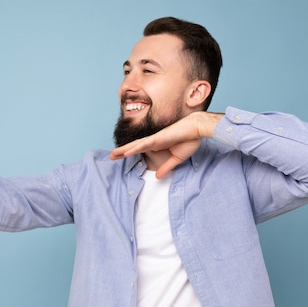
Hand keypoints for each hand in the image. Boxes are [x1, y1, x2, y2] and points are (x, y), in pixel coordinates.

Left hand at [109, 111, 223, 178]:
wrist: (197, 130)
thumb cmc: (189, 140)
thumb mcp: (176, 159)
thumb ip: (166, 167)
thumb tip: (157, 176)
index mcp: (157, 144)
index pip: (140, 149)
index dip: (130, 153)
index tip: (120, 157)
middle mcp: (154, 141)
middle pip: (134, 147)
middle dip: (121, 151)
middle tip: (110, 156)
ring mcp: (155, 139)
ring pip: (136, 145)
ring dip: (123, 150)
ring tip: (112, 154)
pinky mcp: (158, 138)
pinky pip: (144, 144)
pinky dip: (134, 148)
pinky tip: (125, 152)